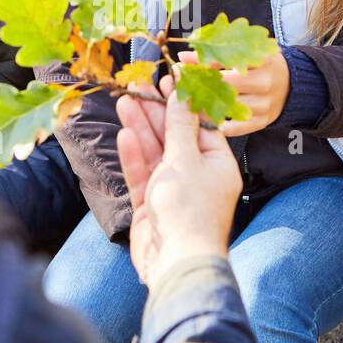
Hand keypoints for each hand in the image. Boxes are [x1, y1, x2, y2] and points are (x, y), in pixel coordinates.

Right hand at [115, 75, 240, 290]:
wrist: (176, 263)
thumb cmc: (190, 212)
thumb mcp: (186, 161)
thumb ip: (180, 128)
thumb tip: (183, 96)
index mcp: (218, 166)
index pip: (200, 126)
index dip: (183, 103)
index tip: (168, 80)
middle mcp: (197, 176)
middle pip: (174, 137)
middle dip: (156, 112)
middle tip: (138, 85)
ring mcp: (172, 190)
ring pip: (155, 153)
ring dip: (140, 128)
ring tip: (124, 101)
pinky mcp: (151, 205)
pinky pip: (142, 174)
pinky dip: (134, 155)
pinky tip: (125, 134)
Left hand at [175, 49, 289, 137]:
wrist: (289, 85)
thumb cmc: (260, 66)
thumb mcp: (244, 52)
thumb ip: (215, 53)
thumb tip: (183, 59)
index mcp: (262, 58)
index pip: (228, 60)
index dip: (203, 63)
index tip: (182, 65)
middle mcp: (266, 81)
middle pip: (228, 85)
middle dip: (203, 85)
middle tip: (183, 86)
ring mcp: (265, 104)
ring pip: (230, 107)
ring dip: (208, 106)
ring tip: (190, 103)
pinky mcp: (262, 121)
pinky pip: (236, 127)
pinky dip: (220, 125)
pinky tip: (206, 119)